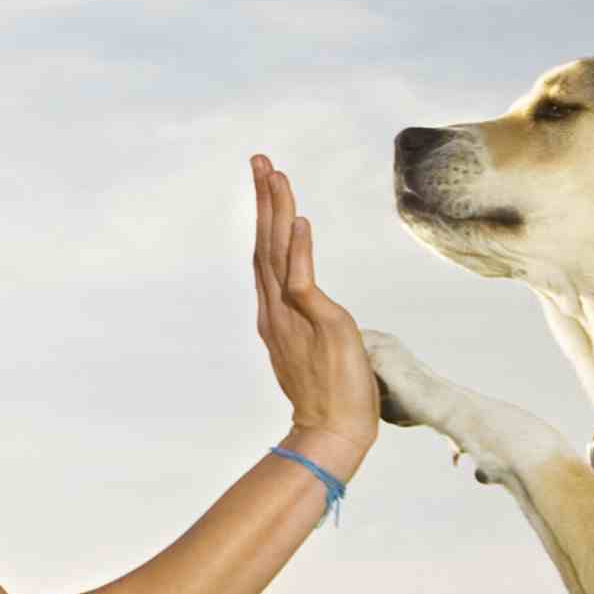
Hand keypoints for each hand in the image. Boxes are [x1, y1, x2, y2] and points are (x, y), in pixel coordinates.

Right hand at [251, 154, 377, 469]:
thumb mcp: (314, 349)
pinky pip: (303, 281)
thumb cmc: (330, 397)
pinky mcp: (319, 324)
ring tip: (274, 175)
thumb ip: (309, 322)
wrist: (333, 432)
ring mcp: (294, 317)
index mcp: (276, 315)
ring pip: (278, 253)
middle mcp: (277, 311)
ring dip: (277, 212)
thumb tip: (313, 305)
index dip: (265, 217)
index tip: (266, 183)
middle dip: (263, 200)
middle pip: (264, 244)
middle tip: (260, 160)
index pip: (267, 256)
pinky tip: (301, 221)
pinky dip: (300, 250)